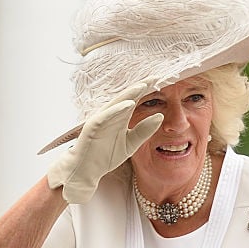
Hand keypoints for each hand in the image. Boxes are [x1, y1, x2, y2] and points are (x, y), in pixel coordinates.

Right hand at [46, 80, 163, 203]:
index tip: (161, 82)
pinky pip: (106, 115)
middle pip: (127, 97)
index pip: (135, 100)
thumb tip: (160, 116)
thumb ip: (144, 131)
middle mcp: (111, 115)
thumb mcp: (130, 144)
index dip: (147, 91)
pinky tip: (129, 104)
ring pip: (117, 103)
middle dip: (141, 86)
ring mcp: (101, 119)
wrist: (87, 171)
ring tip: (143, 85)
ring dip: (130, 94)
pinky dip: (117, 109)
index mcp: (120, 118)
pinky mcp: (93, 126)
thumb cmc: (106, 156)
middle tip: (156, 77)